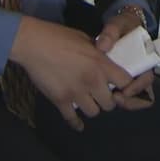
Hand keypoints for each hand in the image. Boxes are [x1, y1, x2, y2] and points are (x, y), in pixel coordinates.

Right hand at [10, 16, 133, 130]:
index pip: (126, 83)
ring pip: (94, 112)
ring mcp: (76, 92)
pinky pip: (72, 119)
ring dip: (91, 107)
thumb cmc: (59, 36)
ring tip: (87, 102)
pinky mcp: (60, 100)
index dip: (125, 86)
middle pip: (110, 103)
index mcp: (101, 64)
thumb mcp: (85, 39)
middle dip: (107, 100)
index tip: (120, 86)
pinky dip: (76, 122)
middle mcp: (92, 81)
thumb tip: (105, 59)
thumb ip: (98, 53)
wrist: (33, 43)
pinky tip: (78, 124)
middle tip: (100, 95)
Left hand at [95, 9, 155, 110]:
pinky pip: (122, 95)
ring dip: (123, 102)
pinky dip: (114, 99)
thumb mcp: (118, 24)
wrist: (119, 25)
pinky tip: (100, 97)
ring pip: (133, 98)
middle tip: (115, 99)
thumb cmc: (122, 26)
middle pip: (143, 95)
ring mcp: (131, 77)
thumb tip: (102, 47)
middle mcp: (140, 71)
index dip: (137, 88)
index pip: (147, 80)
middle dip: (130, 101)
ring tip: (107, 101)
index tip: (124, 90)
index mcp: (145, 59)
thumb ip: (111, 32)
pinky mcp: (120, 80)